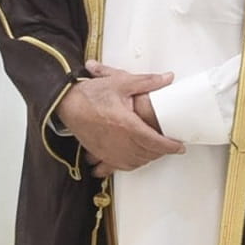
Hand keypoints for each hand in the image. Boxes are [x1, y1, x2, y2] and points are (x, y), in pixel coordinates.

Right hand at [56, 61, 184, 177]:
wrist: (66, 104)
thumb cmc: (90, 94)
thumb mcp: (120, 82)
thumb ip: (146, 82)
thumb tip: (167, 78)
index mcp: (126, 124)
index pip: (154, 141)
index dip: (170, 146)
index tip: (179, 146)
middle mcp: (118, 141)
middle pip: (147, 153)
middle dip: (161, 151)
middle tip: (169, 145)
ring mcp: (108, 150)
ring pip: (135, 162)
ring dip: (147, 158)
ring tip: (155, 151)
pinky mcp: (100, 153)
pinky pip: (119, 166)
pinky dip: (131, 164)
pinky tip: (135, 160)